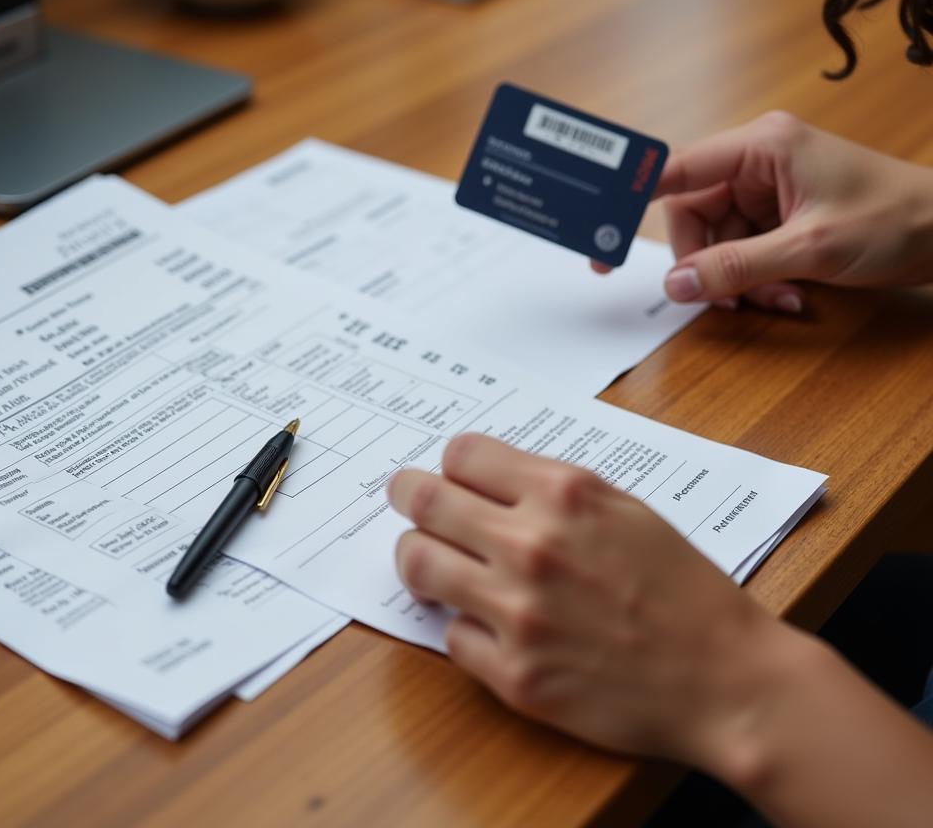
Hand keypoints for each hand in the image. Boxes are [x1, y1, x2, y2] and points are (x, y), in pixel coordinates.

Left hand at [387, 433, 792, 770]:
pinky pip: (451, 636)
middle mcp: (532, 545)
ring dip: (419, 559)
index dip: (450, 463)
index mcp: (562, 494)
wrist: (725, 678)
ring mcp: (518, 613)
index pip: (460, 453)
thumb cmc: (681, 586)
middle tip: (406, 500)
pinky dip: (464, 626)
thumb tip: (483, 477)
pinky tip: (489, 625)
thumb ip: (551, 488)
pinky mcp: (515, 675)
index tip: (449, 475)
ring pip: (418, 565)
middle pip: (423, 501)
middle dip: (407, 495)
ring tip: (430, 564)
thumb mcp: (624, 508)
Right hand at [594, 111, 932, 310]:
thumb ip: (736, 267)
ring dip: (737, 279)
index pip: (675, 169)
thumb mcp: (809, 248)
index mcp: (760, 146)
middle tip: (723, 297)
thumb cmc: (897, 218)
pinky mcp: (781, 216)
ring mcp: (769, 190)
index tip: (600, 229)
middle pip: (693, 215)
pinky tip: (788, 295)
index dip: (631, 198)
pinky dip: (756, 280)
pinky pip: (743, 251)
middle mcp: (758, 162)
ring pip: (717, 241)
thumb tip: (676, 286)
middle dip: (707, 262)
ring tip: (777, 298)